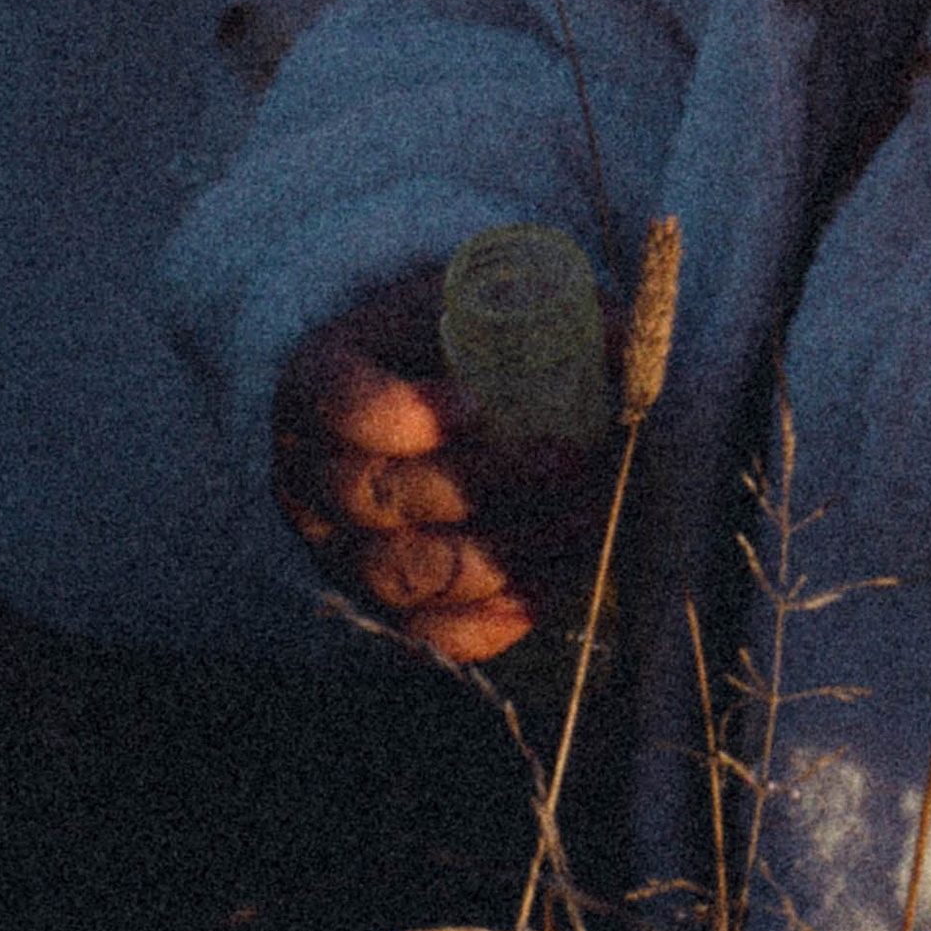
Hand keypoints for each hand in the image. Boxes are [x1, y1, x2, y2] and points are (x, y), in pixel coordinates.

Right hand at [272, 270, 611, 666]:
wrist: (400, 388)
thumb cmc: (440, 337)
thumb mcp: (469, 298)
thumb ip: (539, 307)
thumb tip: (622, 339)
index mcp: (318, 378)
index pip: (341, 404)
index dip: (402, 414)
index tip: (475, 404)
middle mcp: (307, 469)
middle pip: (375, 496)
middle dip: (480, 485)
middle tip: (567, 460)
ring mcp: (334, 544)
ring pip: (400, 573)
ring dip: (498, 554)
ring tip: (578, 520)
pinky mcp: (373, 599)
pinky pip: (422, 632)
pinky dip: (488, 620)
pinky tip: (548, 585)